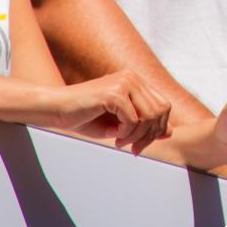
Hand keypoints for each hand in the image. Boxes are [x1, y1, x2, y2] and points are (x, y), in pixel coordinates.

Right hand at [52, 70, 172, 154]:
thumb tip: (170, 132)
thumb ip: (144, 125)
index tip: (141, 144)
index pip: (163, 106)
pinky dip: (126, 133)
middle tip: (134, 149)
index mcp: (135, 82)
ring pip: (149, 116)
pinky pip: (133, 120)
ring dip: (138, 136)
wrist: (56, 110)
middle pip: (160, 111)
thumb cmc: (85, 117)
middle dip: (150, 135)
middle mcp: (132, 78)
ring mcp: (124, 82)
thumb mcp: (119, 124)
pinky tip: (114, 137)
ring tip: (122, 143)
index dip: (158, 129)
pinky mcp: (114, 93)